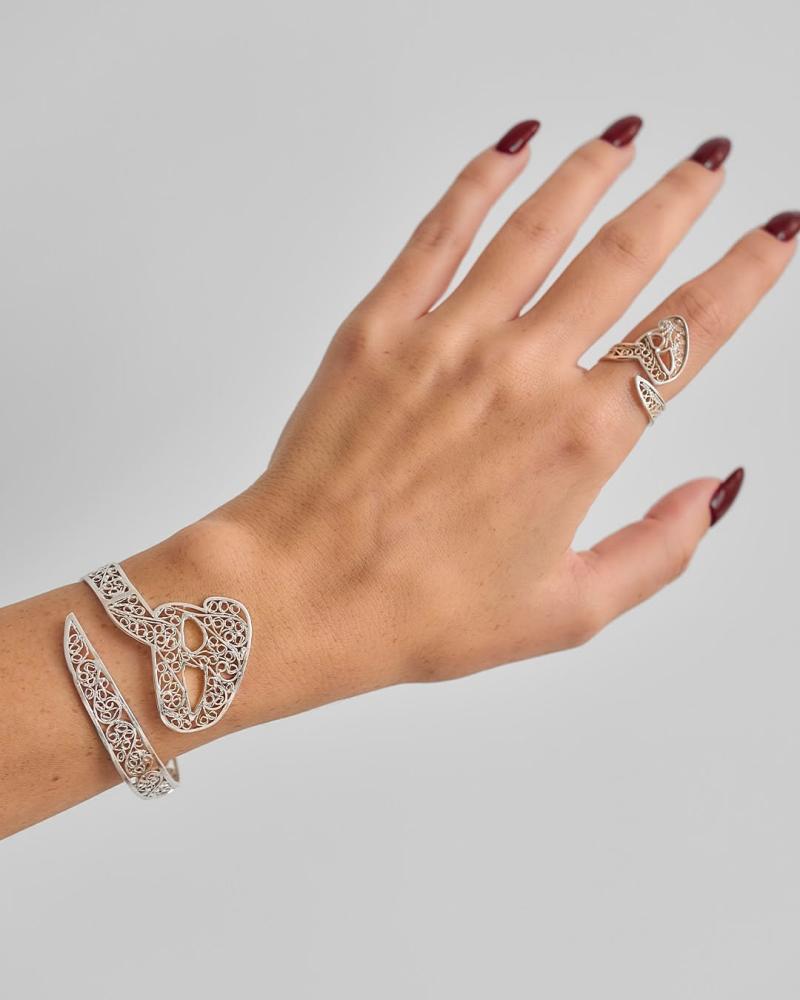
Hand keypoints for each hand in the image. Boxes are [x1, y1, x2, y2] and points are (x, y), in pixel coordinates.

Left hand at [221, 117, 796, 707]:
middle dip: (680, 200)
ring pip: (540, 227)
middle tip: (710, 161)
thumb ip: (659, 551)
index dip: (746, 274)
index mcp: (581, 442)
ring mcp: (448, 342)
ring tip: (627, 138)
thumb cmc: (425, 612)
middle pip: (624, 257)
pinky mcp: (380, 328)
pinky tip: (512, 148)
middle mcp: (524, 374)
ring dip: (593, 172)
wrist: (302, 594)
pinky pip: (440, 233)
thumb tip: (715, 490)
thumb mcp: (568, 611)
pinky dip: (481, 181)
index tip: (774, 235)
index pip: (688, 334)